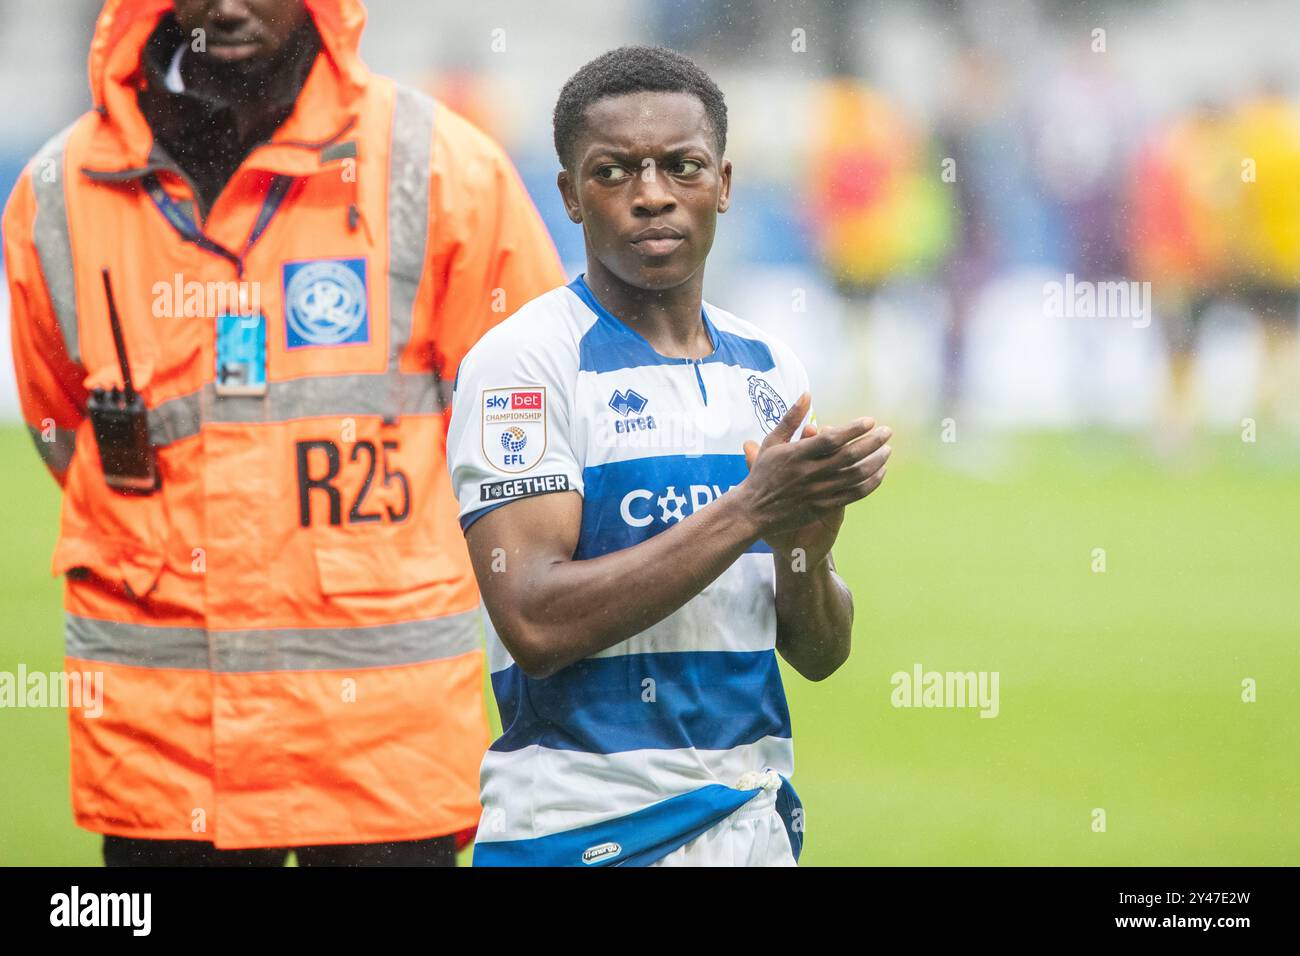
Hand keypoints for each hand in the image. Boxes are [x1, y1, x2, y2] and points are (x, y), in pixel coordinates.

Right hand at [739, 393, 890, 562]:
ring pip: (856, 476)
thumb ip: (791, 418)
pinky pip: (855, 495)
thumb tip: (807, 394)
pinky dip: (871, 483)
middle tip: (887, 432)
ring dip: (876, 462)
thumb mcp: (772, 442)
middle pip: (849, 457)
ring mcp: (818, 492)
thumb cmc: (762, 473)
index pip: (832, 439)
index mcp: (797, 455)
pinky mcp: (824, 507)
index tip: (870, 421)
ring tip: (887, 450)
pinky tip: (880, 472)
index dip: (853, 429)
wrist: (753, 511)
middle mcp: (810, 473)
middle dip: (872, 443)